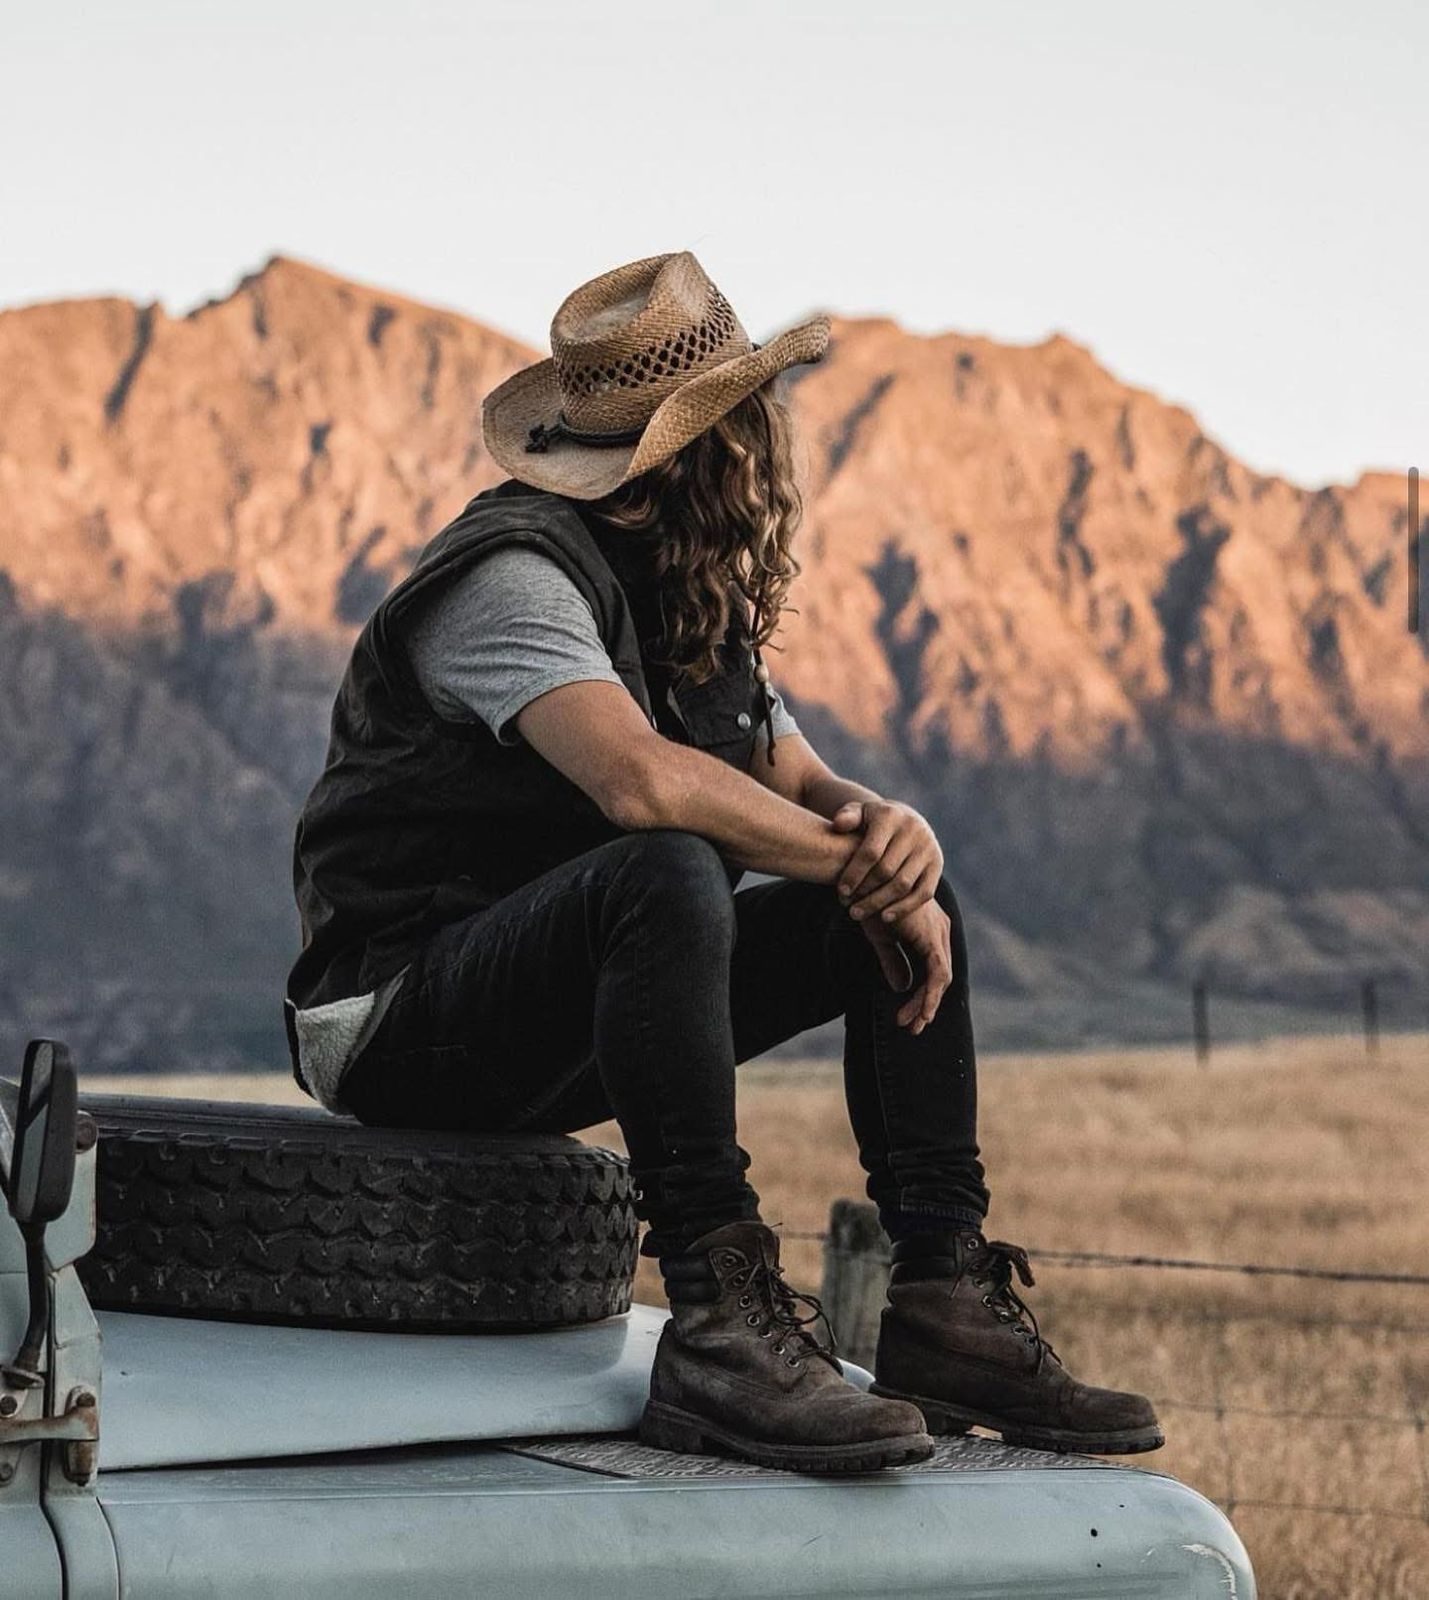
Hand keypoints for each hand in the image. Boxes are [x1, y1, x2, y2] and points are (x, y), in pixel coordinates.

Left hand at [830, 799, 943, 925]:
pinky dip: (904, 908)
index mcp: (891, 816)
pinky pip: (923, 892)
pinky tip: (884, 918)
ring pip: (903, 884)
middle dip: (864, 892)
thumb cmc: (872, 821)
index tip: (841, 891)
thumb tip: (839, 824)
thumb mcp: (859, 813)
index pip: (871, 852)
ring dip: (879, 903)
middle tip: (847, 907)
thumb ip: (846, 817)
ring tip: (858, 914)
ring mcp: (928, 848)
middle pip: (886, 871)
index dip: (854, 874)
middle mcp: (914, 830)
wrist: (905, 820)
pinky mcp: (937, 864)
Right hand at [865, 899, 952, 1034]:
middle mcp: (940, 929)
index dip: (921, 996)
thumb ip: (894, 962)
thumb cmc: (866, 903)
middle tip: (911, 1027)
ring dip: (926, 1005)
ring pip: (941, 980)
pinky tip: (919, 1014)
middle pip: (940, 977)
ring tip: (910, 1025)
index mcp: (930, 928)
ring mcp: (938, 932)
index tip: (906, 1017)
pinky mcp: (932, 937)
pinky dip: (929, 997)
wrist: (859, 880)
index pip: (933, 970)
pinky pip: (938, 975)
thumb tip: (902, 987)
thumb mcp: (881, 939)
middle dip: (924, 1005)